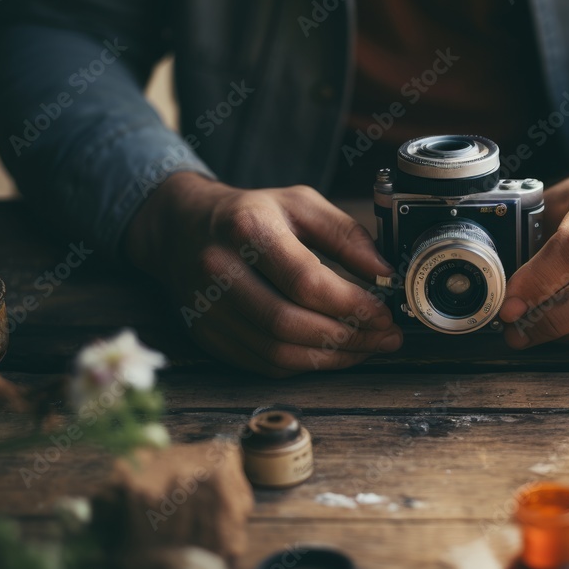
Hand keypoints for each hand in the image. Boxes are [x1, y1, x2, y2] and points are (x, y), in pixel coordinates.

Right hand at [124, 172, 401, 376]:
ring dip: (332, 358)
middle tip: (386, 337)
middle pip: (290, 323)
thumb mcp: (301, 204)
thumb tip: (385, 273)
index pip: (305, 281)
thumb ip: (347, 235)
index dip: (352, 304)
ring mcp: (208, 308)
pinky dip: (306, 364)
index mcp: (247, 229)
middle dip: (349, 337)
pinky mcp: (207, 335)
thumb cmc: (250, 214)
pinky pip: (264, 364)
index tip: (385, 313)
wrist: (182, 226)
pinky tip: (334, 353)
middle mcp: (220, 270)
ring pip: (277, 352)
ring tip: (368, 348)